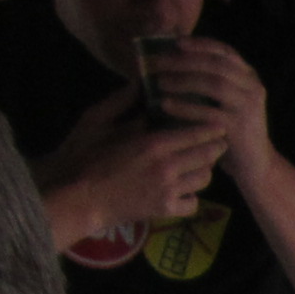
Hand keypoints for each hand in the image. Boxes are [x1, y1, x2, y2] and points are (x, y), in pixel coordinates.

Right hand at [35, 88, 227, 246]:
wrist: (75, 196)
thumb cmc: (82, 155)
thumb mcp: (97, 120)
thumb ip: (122, 101)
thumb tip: (140, 83)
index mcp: (154, 143)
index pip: (196, 133)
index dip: (212, 128)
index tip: (219, 124)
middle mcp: (168, 167)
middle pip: (207, 156)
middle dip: (215, 147)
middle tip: (218, 142)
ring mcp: (168, 191)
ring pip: (204, 179)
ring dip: (204, 170)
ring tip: (200, 163)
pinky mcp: (165, 210)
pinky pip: (193, 204)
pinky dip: (192, 196)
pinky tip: (184, 189)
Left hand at [151, 37, 274, 186]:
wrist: (256, 165)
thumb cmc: (232, 130)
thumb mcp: (227, 101)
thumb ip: (211, 81)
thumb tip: (173, 61)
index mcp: (249, 77)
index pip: (224, 52)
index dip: (200, 44)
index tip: (176, 42)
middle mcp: (253, 88)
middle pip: (216, 64)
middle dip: (184, 60)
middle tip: (158, 62)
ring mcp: (248, 107)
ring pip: (214, 83)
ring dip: (183, 80)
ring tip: (159, 82)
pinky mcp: (240, 127)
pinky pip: (208, 112)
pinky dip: (185, 107)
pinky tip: (166, 104)